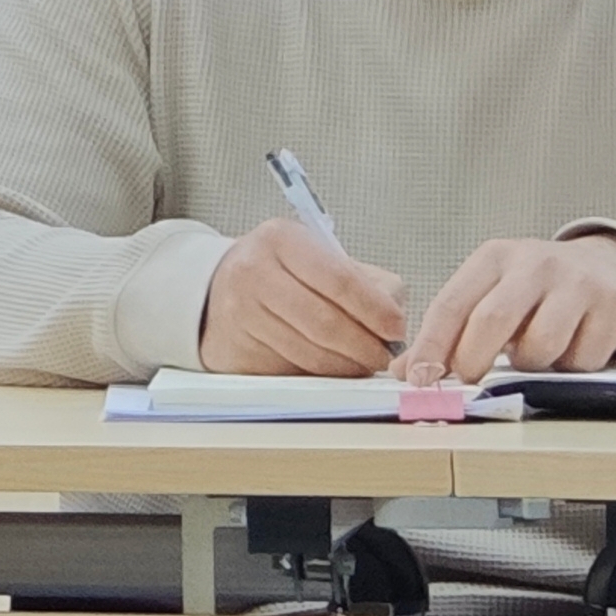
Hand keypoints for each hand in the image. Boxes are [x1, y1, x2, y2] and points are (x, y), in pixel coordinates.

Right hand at [199, 217, 407, 375]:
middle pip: (326, 323)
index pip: (339, 279)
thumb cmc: (281, 271)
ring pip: (311, 354)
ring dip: (348, 366)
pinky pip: (293, 370)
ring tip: (363, 361)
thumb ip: (364, 280)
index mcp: (280, 239)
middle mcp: (253, 272)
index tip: (396, 328)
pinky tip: (333, 366)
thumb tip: (394, 315)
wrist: (218, 286)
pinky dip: (322, 375)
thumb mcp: (318, 256)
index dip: (375, 310)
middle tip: (384, 355)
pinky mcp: (237, 348)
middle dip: (366, 346)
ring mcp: (240, 312)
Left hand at [398, 234, 615, 386]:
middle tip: (469, 382)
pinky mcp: (612, 309)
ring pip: (540, 346)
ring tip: (533, 355)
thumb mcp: (494, 293)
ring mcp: (576, 284)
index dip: (431, 345)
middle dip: (473, 360)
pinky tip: (572, 349)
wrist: (614, 271)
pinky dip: (571, 367)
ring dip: (531, 366)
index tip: (416, 378)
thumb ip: (453, 330)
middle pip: (492, 320)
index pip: (451, 303)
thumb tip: (407, 372)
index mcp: (494, 258)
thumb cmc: (540, 290)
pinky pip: (582, 360)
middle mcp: (533, 265)